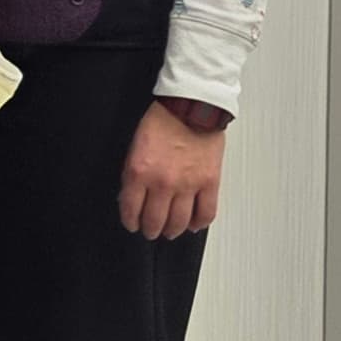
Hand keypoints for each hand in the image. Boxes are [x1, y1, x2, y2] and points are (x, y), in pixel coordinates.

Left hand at [120, 100, 224, 238]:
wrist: (191, 108)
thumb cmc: (162, 122)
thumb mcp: (134, 149)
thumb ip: (133, 176)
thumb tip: (132, 197)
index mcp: (139, 173)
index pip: (131, 210)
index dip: (131, 221)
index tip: (132, 225)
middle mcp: (163, 183)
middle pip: (155, 220)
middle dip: (151, 230)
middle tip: (151, 232)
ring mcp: (188, 185)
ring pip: (180, 221)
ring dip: (173, 230)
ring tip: (170, 232)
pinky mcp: (210, 182)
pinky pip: (206, 212)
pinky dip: (200, 223)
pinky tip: (194, 225)